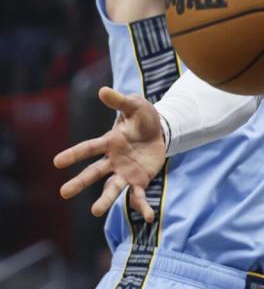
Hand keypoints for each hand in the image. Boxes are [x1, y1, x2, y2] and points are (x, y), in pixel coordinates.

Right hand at [53, 87, 166, 221]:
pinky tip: (148, 217)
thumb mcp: (136, 105)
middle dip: (80, 182)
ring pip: (112, 188)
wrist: (161, 130)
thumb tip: (102, 90)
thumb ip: (120, 101)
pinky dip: (142, 207)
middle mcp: (113, 160)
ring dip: (105, 200)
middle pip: (94, 172)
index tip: (57, 162)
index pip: (90, 148)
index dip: (74, 154)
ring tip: (95, 212)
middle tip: (63, 193)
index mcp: (110, 141)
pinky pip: (139, 196)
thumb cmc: (143, 117)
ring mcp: (125, 172)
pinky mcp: (140, 180)